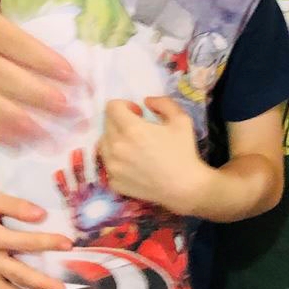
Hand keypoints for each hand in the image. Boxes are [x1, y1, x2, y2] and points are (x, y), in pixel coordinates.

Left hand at [97, 97, 207, 214]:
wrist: (184, 187)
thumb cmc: (183, 152)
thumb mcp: (181, 119)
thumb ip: (163, 103)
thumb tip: (147, 101)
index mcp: (131, 129)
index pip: (111, 107)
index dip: (125, 105)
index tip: (139, 114)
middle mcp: (116, 147)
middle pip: (106, 124)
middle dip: (120, 121)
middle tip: (138, 130)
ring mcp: (112, 167)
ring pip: (103, 144)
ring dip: (115, 140)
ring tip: (134, 147)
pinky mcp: (114, 182)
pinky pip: (108, 165)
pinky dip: (117, 161)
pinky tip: (134, 165)